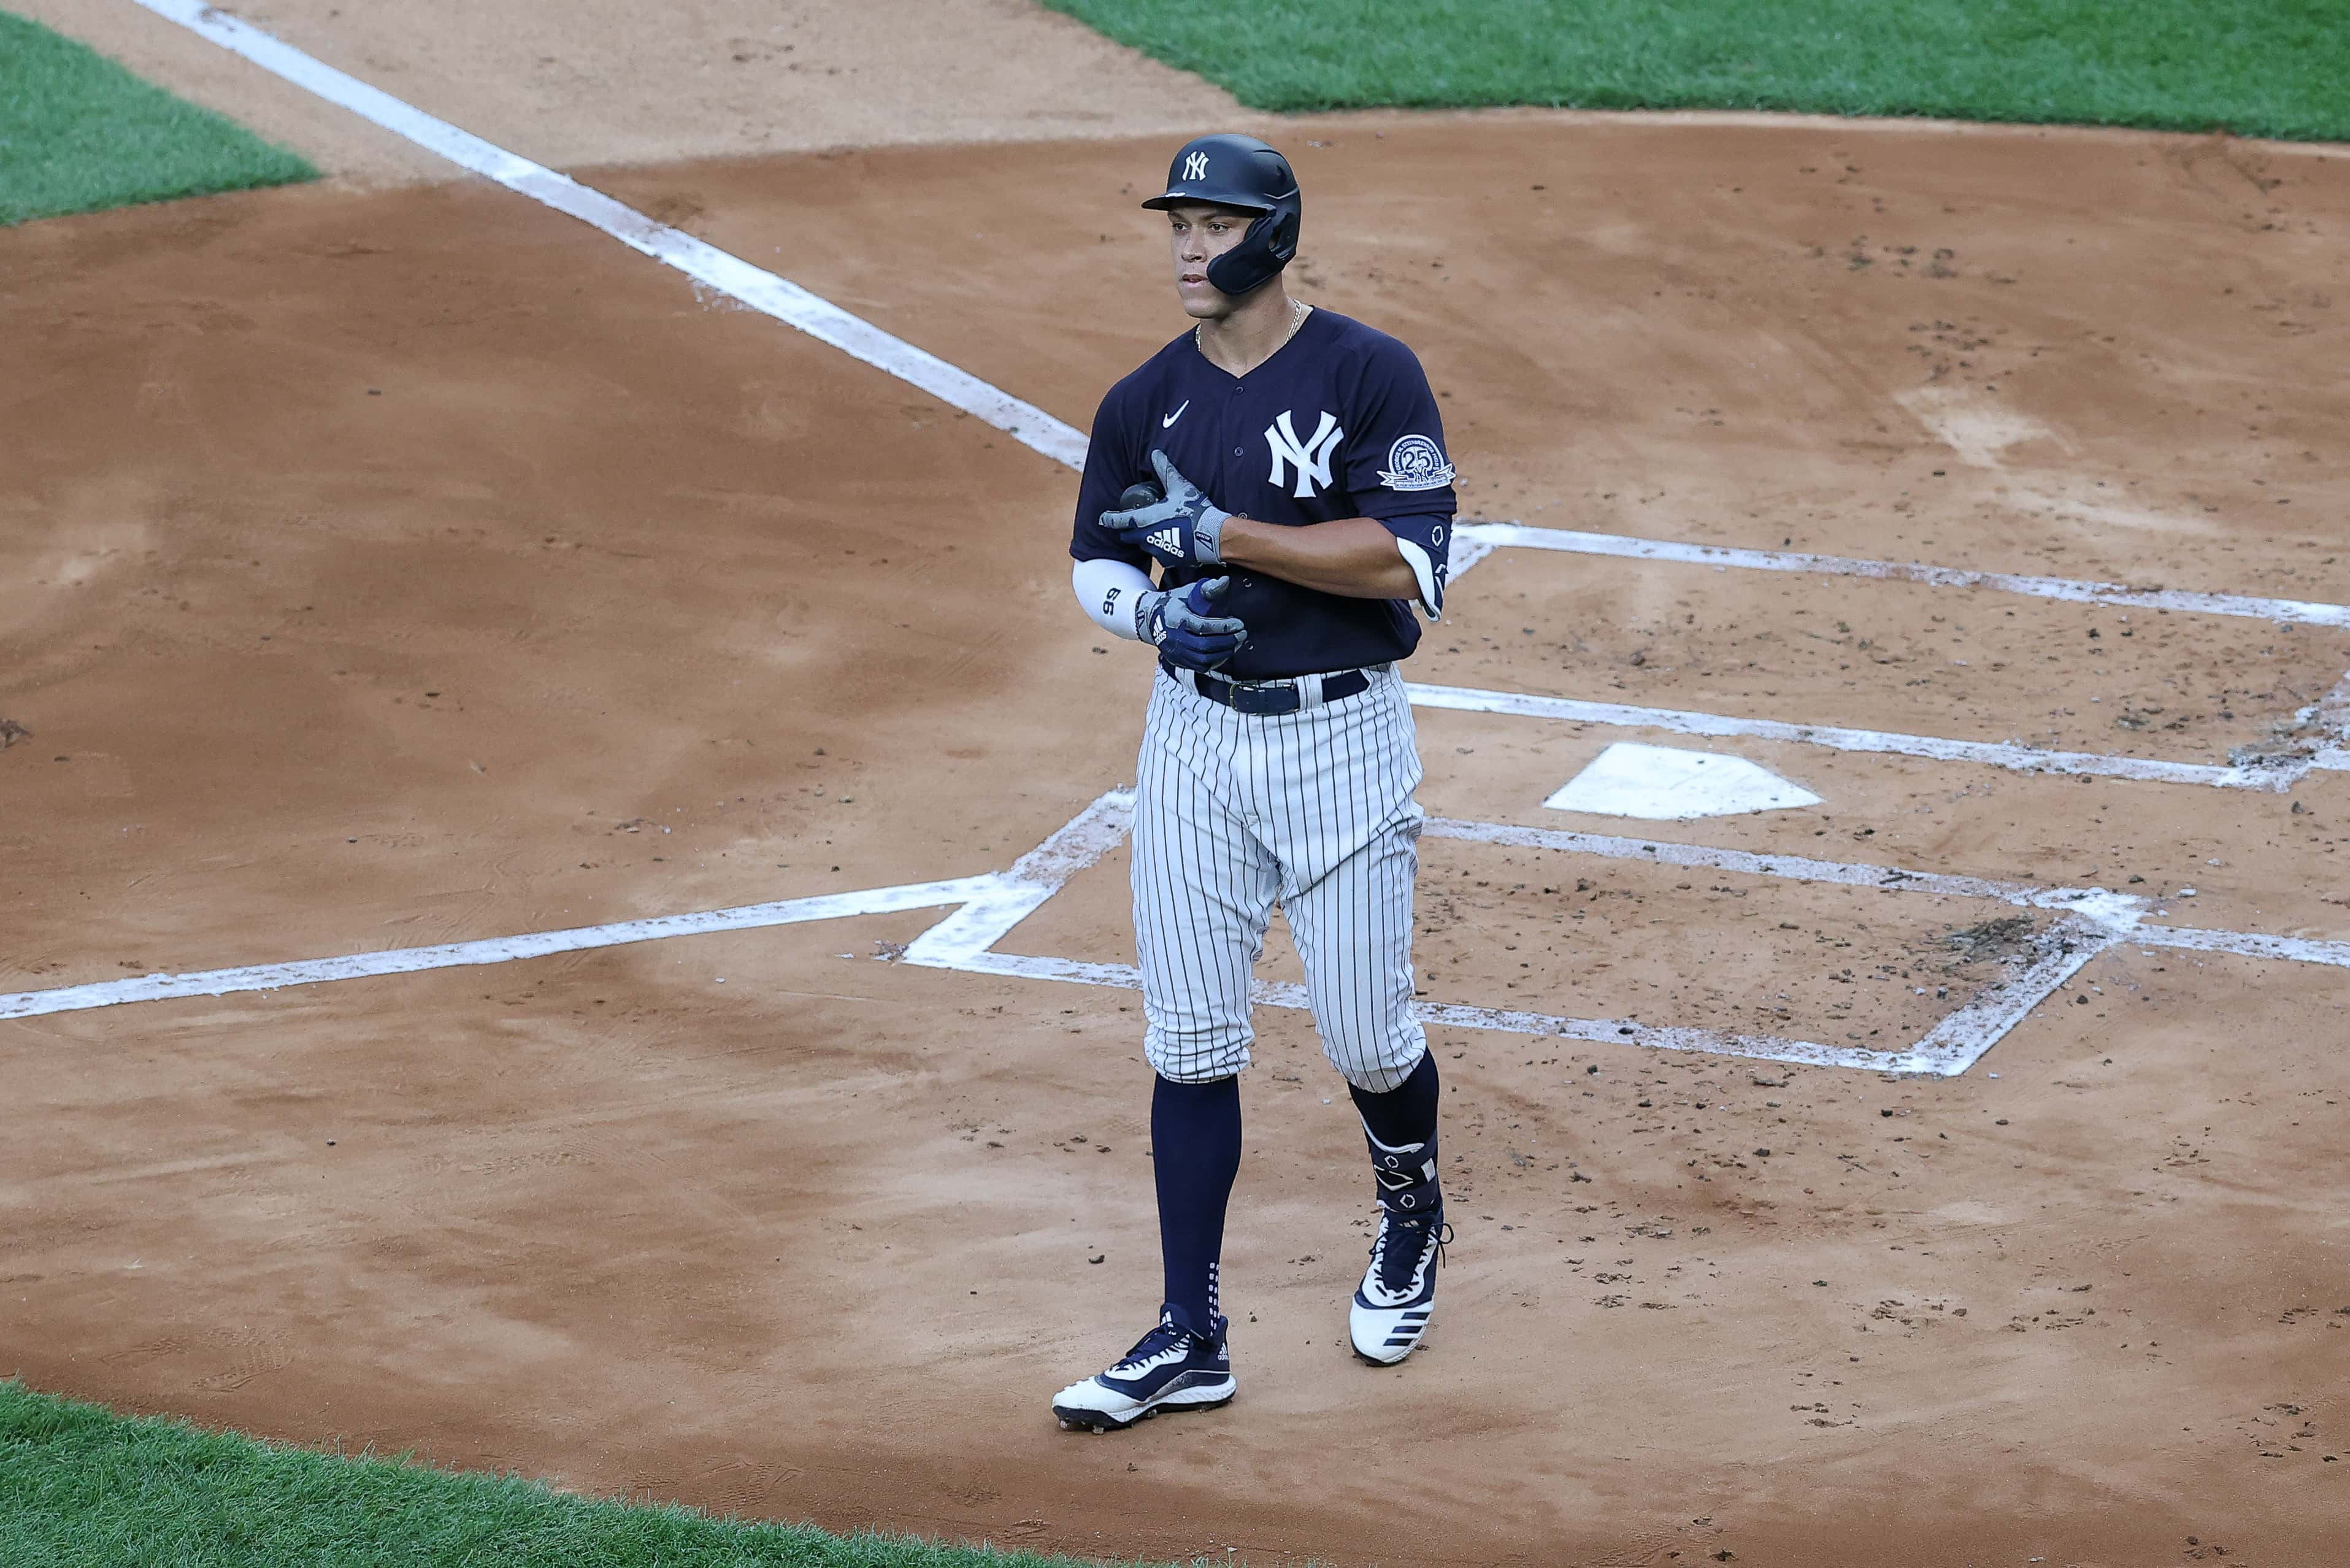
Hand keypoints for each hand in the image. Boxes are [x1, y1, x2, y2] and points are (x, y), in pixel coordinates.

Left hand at [1097, 450, 1231, 567]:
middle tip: (1134, 523)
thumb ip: (1164, 470)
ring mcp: (1156, 551)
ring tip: (1159, 530)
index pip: (1119, 520)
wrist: (1213, 535)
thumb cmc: (1194, 511)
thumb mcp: (1179, 487)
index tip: (1103, 518)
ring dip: (1146, 538)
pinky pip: (1159, 554)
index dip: (1109, 519)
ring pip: (1144, 545)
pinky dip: (1161, 548)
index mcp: (1145, 520)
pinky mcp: (1168, 561)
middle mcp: (1146, 538)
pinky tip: (1172, 540)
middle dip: (1129, 529)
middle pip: (1129, 535)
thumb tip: (1156, 454)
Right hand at [1137, 576, 1247, 670]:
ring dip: (1224, 652)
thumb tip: (1226, 581)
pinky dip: (1215, 661)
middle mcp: (1174, 638)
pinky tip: (1225, 652)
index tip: (1239, 624)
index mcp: (1177, 618)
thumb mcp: (1187, 592)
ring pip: (1203, 659)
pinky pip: (1200, 667)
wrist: (1150, 620)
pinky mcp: (1178, 661)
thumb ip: (1207, 588)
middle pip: (1204, 646)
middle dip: (1228, 641)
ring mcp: (1175, 652)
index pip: (1203, 627)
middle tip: (1242, 634)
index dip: (1223, 627)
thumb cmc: (1174, 603)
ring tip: (1237, 643)